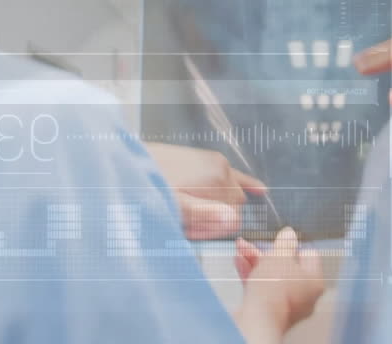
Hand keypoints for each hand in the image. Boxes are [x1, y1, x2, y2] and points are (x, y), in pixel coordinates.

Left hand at [144, 142, 266, 239]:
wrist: (131, 162)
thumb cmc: (151, 186)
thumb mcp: (175, 207)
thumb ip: (205, 215)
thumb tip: (233, 221)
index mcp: (218, 180)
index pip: (233, 218)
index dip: (216, 229)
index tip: (196, 233)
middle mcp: (221, 167)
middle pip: (234, 205)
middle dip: (217, 218)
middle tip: (191, 225)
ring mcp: (216, 161)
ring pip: (231, 193)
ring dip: (217, 206)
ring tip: (191, 214)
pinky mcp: (208, 158)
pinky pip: (233, 175)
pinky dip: (245, 185)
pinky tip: (259, 191)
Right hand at [234, 228, 325, 343]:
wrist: (258, 318)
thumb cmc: (275, 288)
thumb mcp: (280, 256)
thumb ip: (285, 243)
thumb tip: (289, 234)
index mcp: (314, 281)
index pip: (309, 256)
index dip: (294, 245)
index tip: (281, 240)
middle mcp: (303, 295)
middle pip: (287, 266)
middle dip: (267, 252)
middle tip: (256, 242)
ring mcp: (286, 304)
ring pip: (271, 276)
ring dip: (255, 260)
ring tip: (241, 247)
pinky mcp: (268, 310)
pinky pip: (261, 288)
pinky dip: (251, 274)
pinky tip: (239, 261)